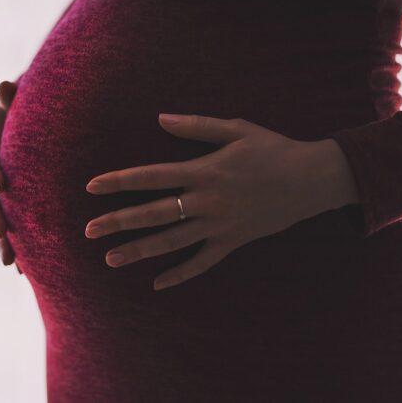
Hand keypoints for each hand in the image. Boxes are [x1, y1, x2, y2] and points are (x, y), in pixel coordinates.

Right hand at [0, 80, 22, 273]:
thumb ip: (9, 97)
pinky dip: (13, 247)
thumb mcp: (15, 99)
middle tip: (2, 234)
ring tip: (10, 262)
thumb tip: (5, 85)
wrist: (21, 122)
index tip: (1, 184)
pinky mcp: (3, 205)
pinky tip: (23, 271)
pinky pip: (4, 229)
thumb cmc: (21, 107)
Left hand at [84, 113, 357, 290]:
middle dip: (118, 221)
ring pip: (172, 242)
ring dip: (140, 251)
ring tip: (111, 258)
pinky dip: (181, 274)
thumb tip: (160, 118)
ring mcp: (220, 225)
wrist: (313, 179)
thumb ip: (195, 126)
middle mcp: (207, 201)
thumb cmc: (273, 148)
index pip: (150, 177)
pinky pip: (203, 263)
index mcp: (203, 171)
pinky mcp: (234, 241)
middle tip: (88, 230)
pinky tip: (158, 284)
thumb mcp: (236, 128)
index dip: (119, 181)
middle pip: (153, 214)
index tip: (92, 187)